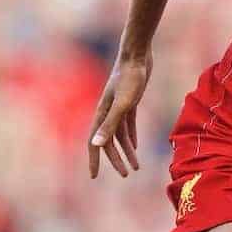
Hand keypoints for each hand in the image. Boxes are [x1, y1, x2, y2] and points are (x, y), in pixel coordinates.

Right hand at [87, 54, 151, 177]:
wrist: (137, 55)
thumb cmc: (130, 78)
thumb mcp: (123, 104)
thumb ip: (110, 124)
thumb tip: (96, 144)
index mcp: (101, 114)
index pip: (95, 143)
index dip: (95, 160)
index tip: (94, 177)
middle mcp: (107, 112)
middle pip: (109, 142)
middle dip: (116, 160)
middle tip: (126, 175)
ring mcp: (118, 107)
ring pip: (120, 135)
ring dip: (127, 151)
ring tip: (136, 167)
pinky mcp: (129, 101)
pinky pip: (127, 125)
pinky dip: (130, 137)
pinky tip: (135, 146)